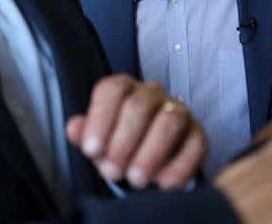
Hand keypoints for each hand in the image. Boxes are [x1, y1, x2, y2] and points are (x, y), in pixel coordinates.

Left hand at [65, 74, 206, 189]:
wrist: (150, 154)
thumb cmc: (118, 139)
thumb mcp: (98, 137)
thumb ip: (85, 132)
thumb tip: (74, 129)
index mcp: (124, 87)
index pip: (112, 90)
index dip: (100, 119)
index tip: (92, 150)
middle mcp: (152, 93)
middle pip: (139, 106)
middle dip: (123, 142)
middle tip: (112, 171)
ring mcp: (178, 111)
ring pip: (169, 121)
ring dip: (151, 153)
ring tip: (135, 180)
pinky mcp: (198, 134)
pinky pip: (195, 144)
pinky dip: (180, 166)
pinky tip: (164, 183)